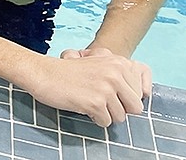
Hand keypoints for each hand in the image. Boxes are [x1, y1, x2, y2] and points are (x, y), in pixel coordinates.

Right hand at [25, 52, 151, 126]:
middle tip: (99, 100)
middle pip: (134, 108)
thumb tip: (143, 93)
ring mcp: (107, 89)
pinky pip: (105, 122)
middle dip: (118, 108)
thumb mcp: (99, 64)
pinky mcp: (96, 103)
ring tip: (88, 101)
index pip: (138, 94)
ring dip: (104, 114)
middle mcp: (116, 74)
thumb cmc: (68, 71)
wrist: (42, 72)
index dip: (122, 98)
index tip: (105, 91)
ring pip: (120, 117)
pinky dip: (94, 118)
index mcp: (119, 63)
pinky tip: (82, 105)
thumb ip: (121, 75)